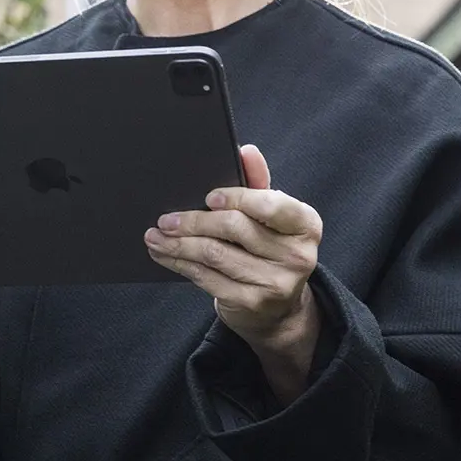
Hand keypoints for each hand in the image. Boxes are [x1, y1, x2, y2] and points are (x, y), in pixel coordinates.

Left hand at [144, 145, 321, 352]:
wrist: (279, 309)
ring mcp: (274, 282)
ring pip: (214, 254)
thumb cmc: (270, 249)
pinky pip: (206, 277)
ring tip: (155, 236)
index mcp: (305, 224)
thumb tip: (246, 151)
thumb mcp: (271, 217)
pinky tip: (164, 254)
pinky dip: (180, 263)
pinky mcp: (250, 303)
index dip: (237, 198)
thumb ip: (258, 183)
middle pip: (235, 228)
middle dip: (194, 221)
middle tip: (166, 219)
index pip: (270, 204)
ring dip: (178, 243)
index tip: (208, 197)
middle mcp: (296, 255)